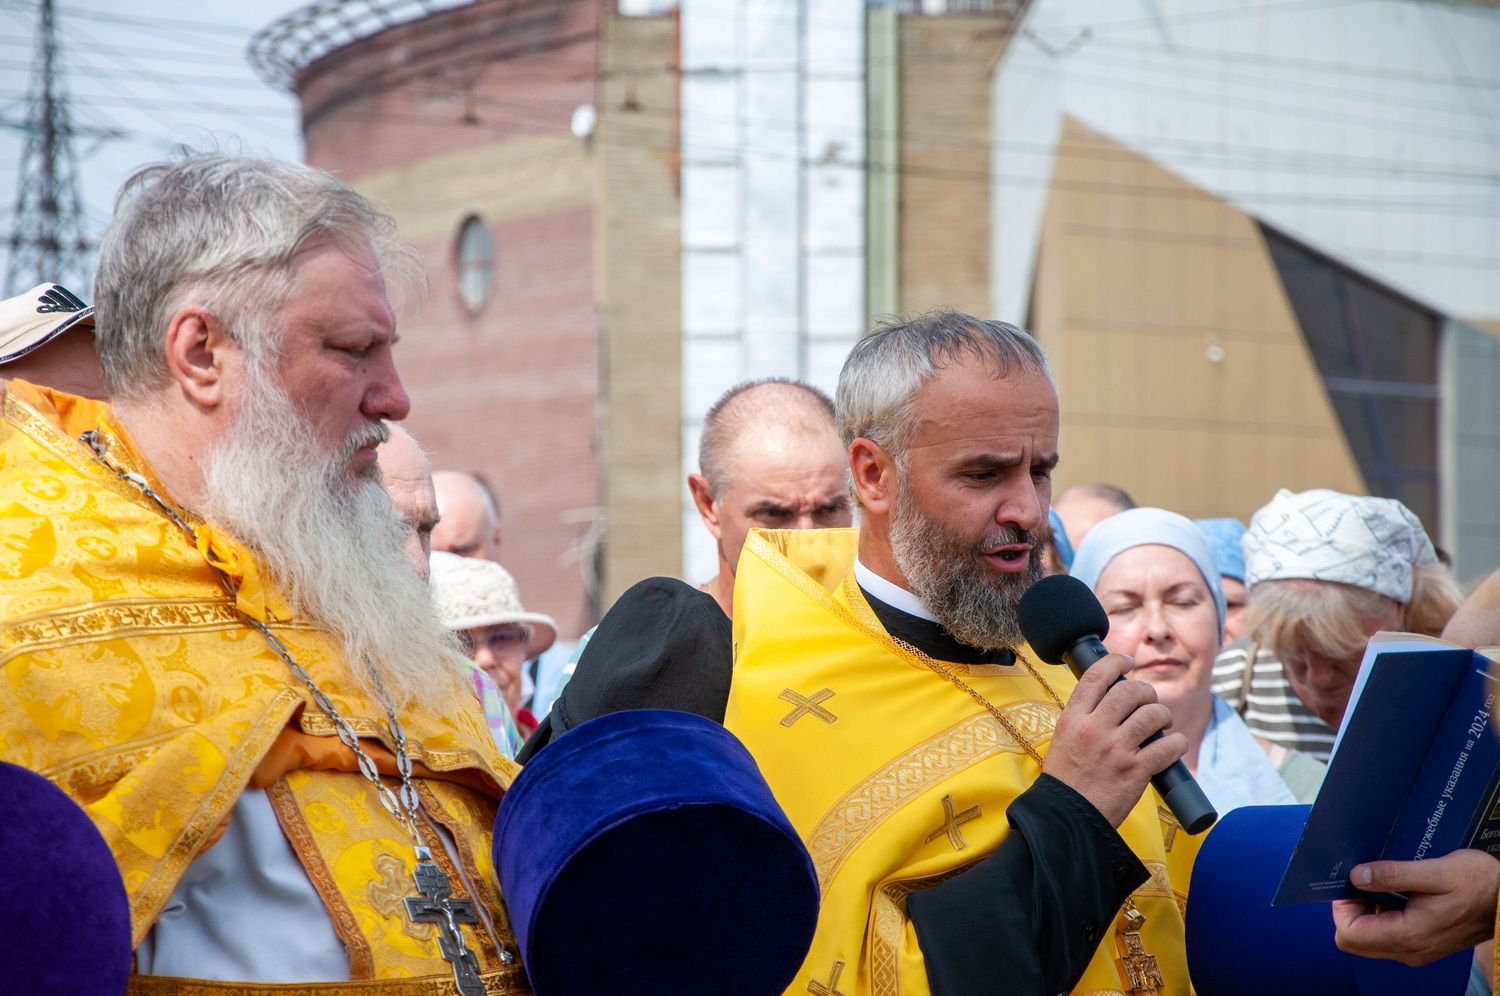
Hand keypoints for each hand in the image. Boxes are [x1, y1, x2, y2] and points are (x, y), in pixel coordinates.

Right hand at [1041, 652, 1185, 826]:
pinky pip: (1168, 746)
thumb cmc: (1067, 780)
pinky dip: (1177, 743)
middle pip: (1130, 691)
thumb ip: (1084, 718)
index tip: (1127, 662)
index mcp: (1073, 719)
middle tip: (1148, 702)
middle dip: (1146, 692)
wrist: (1068, 819)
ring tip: (1161, 723)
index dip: (1116, 662)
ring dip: (1163, 716)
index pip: (1096, 676)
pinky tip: (1174, 745)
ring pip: (1152, 714)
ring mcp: (1116, 750)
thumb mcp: (1064, 739)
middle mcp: (1094, 730)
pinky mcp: (1135, 771)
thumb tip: (1111, 697)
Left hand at [1331, 850, 1499, 965]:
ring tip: (1379, 884)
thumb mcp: (1435, 871)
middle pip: (1354, 940)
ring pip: (1368, 939)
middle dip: (1350, 910)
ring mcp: (1415, 950)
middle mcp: (1408, 950)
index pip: (1349, 934)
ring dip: (1365, 912)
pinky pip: (1386, 935)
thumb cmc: (1478, 884)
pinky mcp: (1421, 944)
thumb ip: (1393, 875)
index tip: (1352, 883)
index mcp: (1409, 936)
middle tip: (1364, 882)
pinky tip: (1393, 893)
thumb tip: (1356, 877)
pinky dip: (1380, 916)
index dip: (1342, 908)